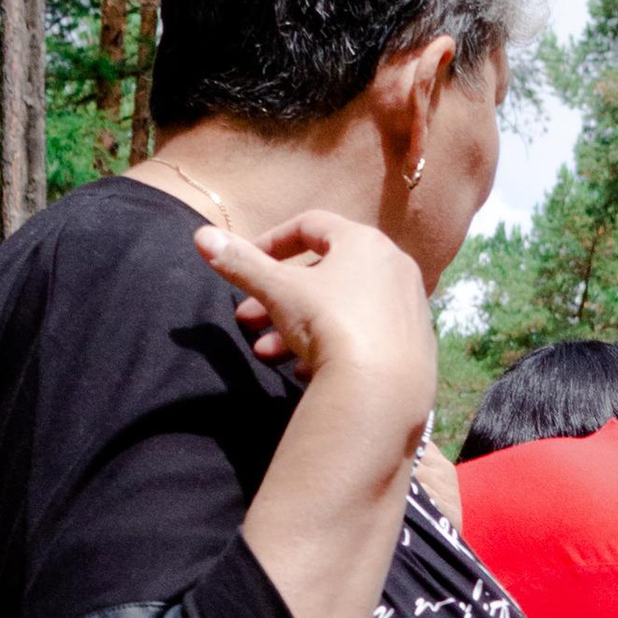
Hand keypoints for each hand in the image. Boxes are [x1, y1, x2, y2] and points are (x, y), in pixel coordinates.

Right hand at [195, 206, 435, 441]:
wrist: (382, 391)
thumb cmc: (329, 324)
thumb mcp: (277, 290)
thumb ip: (241, 262)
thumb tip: (201, 236)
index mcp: (365, 243)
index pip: (311, 225)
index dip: (272, 241)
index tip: (247, 262)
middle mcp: (394, 269)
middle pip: (324, 274)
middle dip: (277, 296)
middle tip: (246, 320)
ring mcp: (409, 311)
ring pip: (342, 310)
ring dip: (297, 328)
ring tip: (264, 353)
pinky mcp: (416, 350)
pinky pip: (366, 339)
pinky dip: (333, 348)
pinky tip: (304, 372)